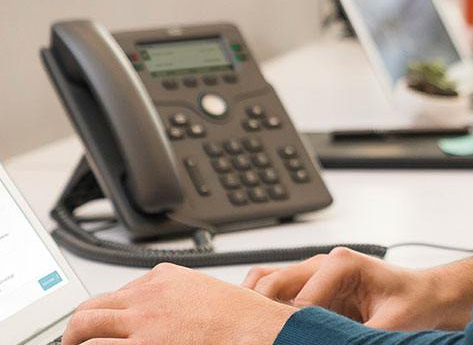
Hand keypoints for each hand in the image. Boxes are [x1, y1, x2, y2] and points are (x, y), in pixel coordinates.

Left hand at [61, 262, 293, 344]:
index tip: (104, 329)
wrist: (254, 329)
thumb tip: (163, 317)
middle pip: (91, 308)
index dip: (107, 316)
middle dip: (76, 330)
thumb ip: (175, 299)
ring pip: (85, 328)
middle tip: (75, 344)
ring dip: (76, 343)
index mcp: (163, 278)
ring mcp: (142, 324)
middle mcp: (147, 296)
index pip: (117, 294)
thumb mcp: (203, 294)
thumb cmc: (239, 316)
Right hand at [244, 248, 472, 331]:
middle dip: (259, 314)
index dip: (284, 328)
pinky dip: (265, 310)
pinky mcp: (313, 287)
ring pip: (266, 283)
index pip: (295, 299)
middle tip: (254, 341)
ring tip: (253, 337)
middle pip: (269, 282)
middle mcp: (323, 263)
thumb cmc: (413, 303)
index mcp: (341, 263)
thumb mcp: (389, 327)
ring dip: (257, 308)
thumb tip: (328, 344)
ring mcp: (315, 273)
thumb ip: (356, 339)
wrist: (426, 295)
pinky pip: (277, 293)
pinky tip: (267, 332)